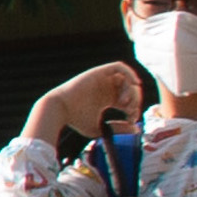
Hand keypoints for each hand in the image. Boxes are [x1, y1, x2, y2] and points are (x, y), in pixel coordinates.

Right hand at [30, 60, 145, 145]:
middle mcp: (105, 88)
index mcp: (106, 99)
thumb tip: (136, 128)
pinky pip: (119, 67)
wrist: (59, 109)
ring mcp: (102, 79)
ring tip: (124, 102)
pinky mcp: (98, 72)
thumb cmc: (75, 120)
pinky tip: (133, 83)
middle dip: (134, 101)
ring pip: (126, 79)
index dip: (133, 109)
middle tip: (129, 110)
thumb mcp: (100, 129)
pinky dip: (129, 72)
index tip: (131, 120)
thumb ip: (118, 128)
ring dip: (131, 90)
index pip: (127, 101)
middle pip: (130, 90)